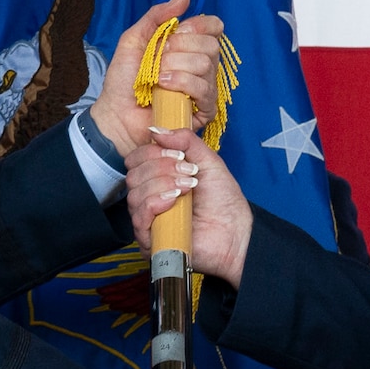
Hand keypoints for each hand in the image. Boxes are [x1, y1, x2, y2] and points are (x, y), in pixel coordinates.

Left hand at [91, 0, 226, 157]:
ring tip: (156, 77)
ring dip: (175, 67)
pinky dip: (181, 83)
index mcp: (189, 46)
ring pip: (206, 64)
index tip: (177, 31)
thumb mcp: (134, 38)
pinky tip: (163, 87)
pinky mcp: (204, 109)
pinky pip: (205, 88)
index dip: (199, 25)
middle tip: (159, 58)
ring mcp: (205, 87)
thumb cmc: (124, 80)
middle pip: (211, 44)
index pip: (213, 27)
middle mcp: (201, 65)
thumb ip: (157, 15)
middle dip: (180, 47)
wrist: (116, 113)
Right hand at [127, 128, 251, 287]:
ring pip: (135, 192)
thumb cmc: (224, 202)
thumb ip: (185, 140)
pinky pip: (139, 214)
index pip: (136, 159)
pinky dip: (156, 201)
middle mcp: (149, 197)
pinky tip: (175, 199)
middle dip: (162, 167)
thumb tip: (156, 130)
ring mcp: (148, 218)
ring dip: (163, 183)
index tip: (179, 154)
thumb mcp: (208, 161)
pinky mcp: (150, 238)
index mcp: (158, 178)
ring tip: (189, 187)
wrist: (236, 232)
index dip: (153, 152)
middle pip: (133, 174)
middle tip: (189, 172)